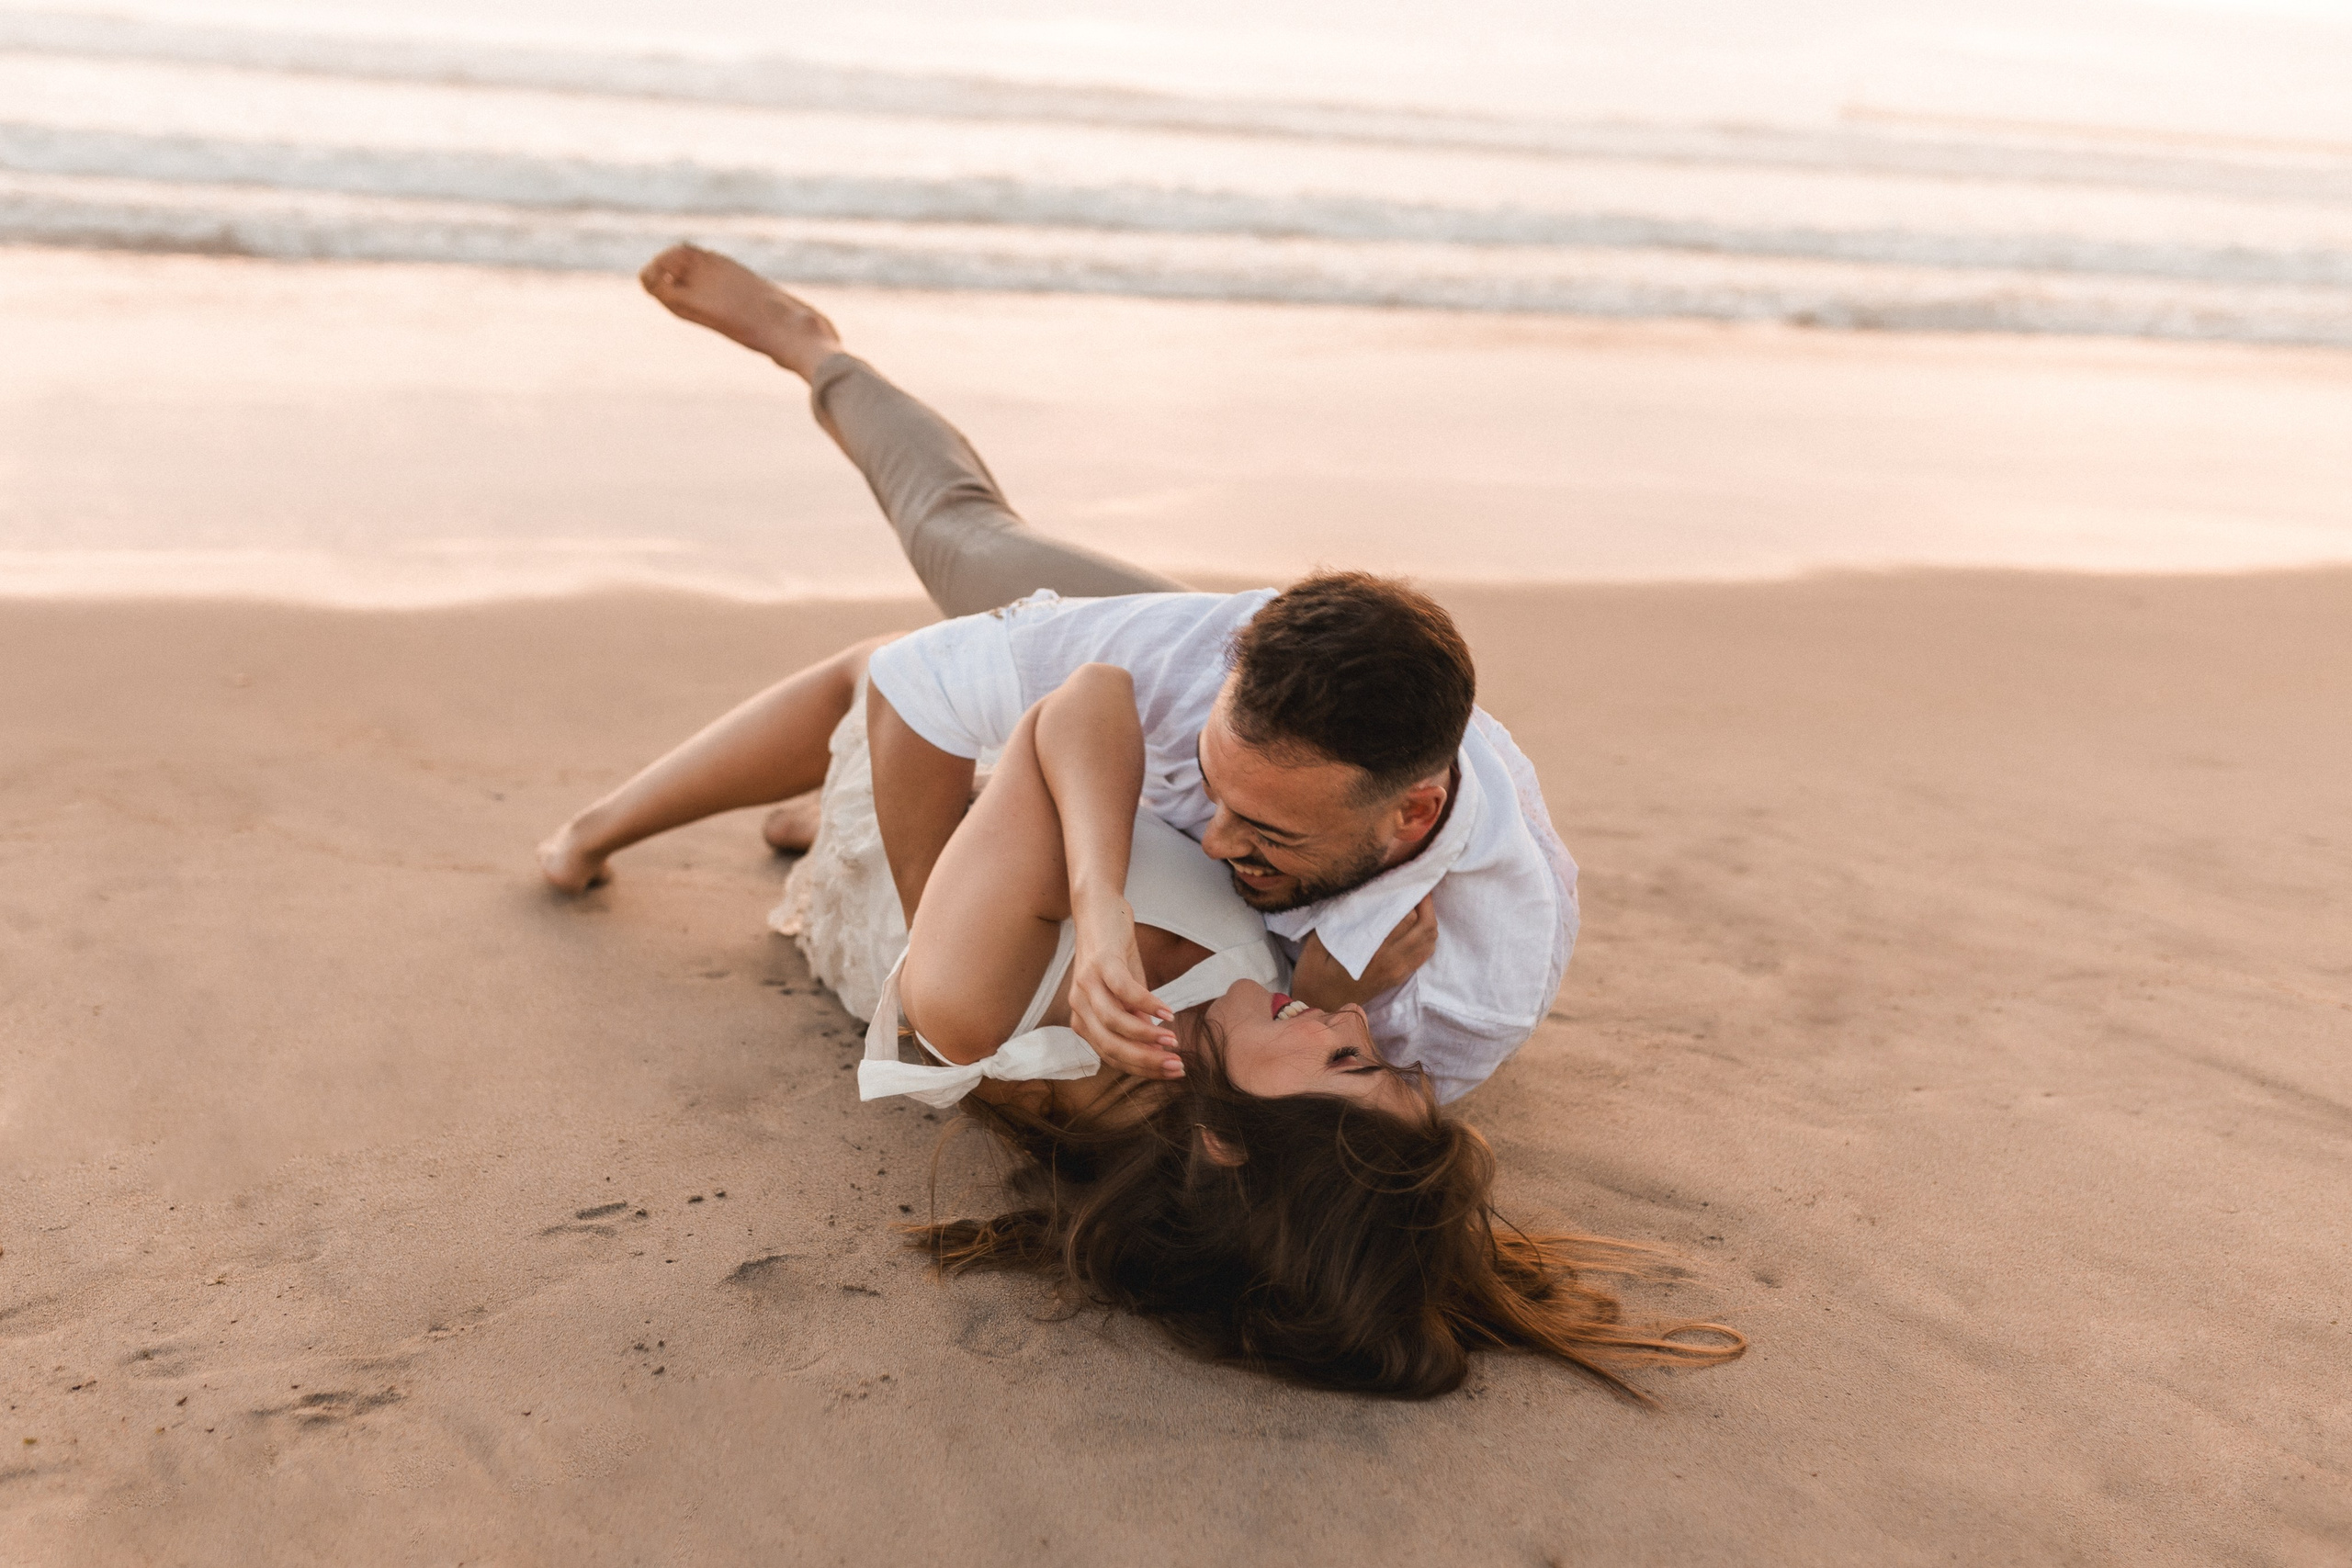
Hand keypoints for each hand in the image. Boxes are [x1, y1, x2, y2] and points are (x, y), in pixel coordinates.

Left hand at [1066, 901, 1184, 1079]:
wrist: (1099, 911)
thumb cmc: (1116, 955)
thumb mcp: (1128, 994)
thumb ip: (1136, 1020)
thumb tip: (1156, 1050)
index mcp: (1083, 1020)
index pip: (1111, 1056)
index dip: (1142, 1068)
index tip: (1172, 1072)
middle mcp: (1078, 1006)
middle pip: (1110, 1046)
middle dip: (1146, 1060)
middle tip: (1177, 1066)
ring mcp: (1086, 985)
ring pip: (1113, 1023)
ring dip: (1147, 1036)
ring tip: (1174, 1041)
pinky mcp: (1100, 963)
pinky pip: (1124, 992)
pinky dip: (1148, 1005)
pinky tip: (1168, 1013)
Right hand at [1290, 895, 1437, 1011]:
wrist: (1321, 1010)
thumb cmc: (1313, 977)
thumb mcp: (1315, 947)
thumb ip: (1335, 922)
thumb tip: (1354, 896)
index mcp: (1373, 953)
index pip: (1405, 918)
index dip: (1408, 895)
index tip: (1404, 877)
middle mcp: (1392, 962)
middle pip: (1425, 927)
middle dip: (1426, 903)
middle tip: (1416, 884)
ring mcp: (1398, 971)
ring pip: (1429, 940)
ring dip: (1429, 918)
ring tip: (1418, 900)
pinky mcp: (1399, 977)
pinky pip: (1424, 954)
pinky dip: (1427, 936)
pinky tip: (1419, 923)